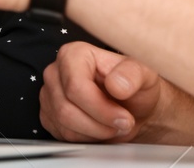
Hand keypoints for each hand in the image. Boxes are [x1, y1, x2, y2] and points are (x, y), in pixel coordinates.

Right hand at [40, 42, 175, 142]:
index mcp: (74, 54)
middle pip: (67, 108)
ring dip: (95, 132)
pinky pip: (63, 135)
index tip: (123, 117)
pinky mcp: (49, 115)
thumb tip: (116, 84)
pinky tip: (100, 128)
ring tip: (113, 125)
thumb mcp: (144, 75)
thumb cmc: (134, 86)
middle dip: (100, 123)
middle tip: (122, 124)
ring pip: (64, 124)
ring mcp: (50, 94)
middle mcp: (56, 72)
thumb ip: (132, 75)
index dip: (100, 108)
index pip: (75, 86)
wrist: (132, 106)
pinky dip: (86, 138)